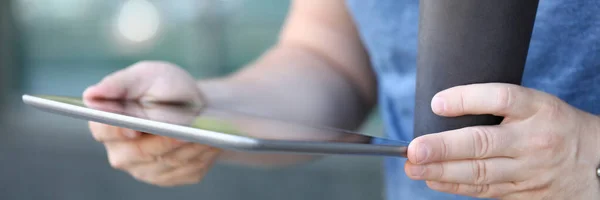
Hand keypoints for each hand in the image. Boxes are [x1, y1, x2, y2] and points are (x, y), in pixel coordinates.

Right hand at [83, 61, 220, 186]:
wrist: (193, 103)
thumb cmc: (165, 86)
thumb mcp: (145, 76)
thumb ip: (118, 84)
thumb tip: (91, 95)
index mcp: (107, 125)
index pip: (104, 130)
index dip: (118, 130)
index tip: (134, 129)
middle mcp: (122, 152)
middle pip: (139, 153)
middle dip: (163, 142)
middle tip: (184, 133)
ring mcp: (145, 169)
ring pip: (167, 163)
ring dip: (187, 149)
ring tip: (204, 135)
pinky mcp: (170, 177)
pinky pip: (186, 171)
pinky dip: (200, 156)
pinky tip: (210, 143)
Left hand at [404, 83, 599, 198]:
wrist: (597, 163)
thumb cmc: (555, 126)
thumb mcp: (537, 104)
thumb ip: (497, 104)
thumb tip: (442, 106)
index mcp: (538, 108)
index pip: (502, 98)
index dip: (467, 99)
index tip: (436, 103)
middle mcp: (533, 140)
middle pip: (483, 142)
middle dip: (444, 147)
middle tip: (414, 149)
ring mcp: (528, 170)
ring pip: (480, 172)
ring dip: (442, 170)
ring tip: (413, 167)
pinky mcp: (523, 192)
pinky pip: (484, 190)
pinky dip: (455, 185)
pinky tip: (433, 179)